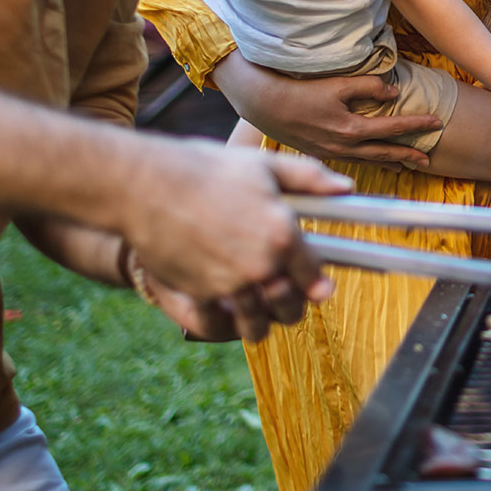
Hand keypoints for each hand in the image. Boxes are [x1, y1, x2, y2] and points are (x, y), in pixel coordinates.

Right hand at [118, 140, 350, 341]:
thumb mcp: (263, 165)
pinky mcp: (199, 294)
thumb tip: (346, 188)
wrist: (144, 184)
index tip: (318, 285)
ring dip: (259, 319)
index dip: (318, 282)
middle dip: (293, 306)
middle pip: (292, 309)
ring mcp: (229, 285)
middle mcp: (261, 266)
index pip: (316, 276)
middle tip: (284, 294)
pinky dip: (224, 321)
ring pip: (257, 325)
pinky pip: (220, 324)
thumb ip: (310, 179)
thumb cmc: (205, 170)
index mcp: (283, 234)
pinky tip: (223, 307)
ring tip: (254, 305)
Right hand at [214, 51, 436, 165]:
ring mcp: (332, 153)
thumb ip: (368, 87)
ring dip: (391, 162)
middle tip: (429, 157)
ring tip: (408, 166)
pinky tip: (374, 163)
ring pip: (369, 161)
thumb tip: (394, 94)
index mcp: (351, 129)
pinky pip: (352, 162)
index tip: (437, 122)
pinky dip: (369, 163)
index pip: (393, 128)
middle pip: (385, 152)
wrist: (264, 105)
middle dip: (409, 154)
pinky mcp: (321, 153)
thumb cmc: (300, 90)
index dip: (417, 125)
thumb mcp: (337, 83)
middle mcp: (344, 147)